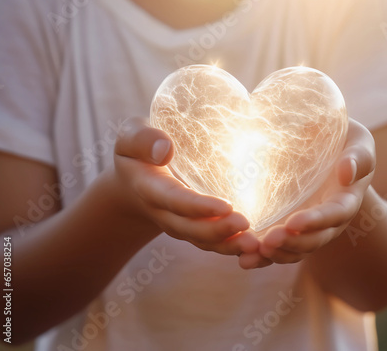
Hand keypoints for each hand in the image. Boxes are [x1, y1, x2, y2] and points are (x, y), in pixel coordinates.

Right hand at [109, 117, 258, 255]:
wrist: (134, 180)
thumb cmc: (138, 150)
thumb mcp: (130, 137)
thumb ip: (142, 139)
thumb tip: (165, 150)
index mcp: (149, 188)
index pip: (174, 199)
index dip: (198, 206)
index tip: (225, 206)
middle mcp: (164, 212)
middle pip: (191, 227)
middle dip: (218, 230)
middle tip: (246, 225)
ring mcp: (179, 224)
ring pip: (203, 241)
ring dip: (229, 245)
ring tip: (255, 245)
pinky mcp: (193, 228)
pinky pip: (212, 243)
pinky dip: (232, 248)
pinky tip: (256, 249)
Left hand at [238, 118, 375, 268]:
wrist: (329, 147)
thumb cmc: (345, 141)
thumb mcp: (358, 142)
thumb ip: (357, 157)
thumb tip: (346, 173)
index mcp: (346, 199)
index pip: (334, 214)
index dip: (315, 221)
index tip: (293, 222)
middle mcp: (329, 220)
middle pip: (314, 239)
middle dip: (293, 242)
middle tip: (268, 241)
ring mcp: (309, 227)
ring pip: (297, 249)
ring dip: (277, 253)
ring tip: (254, 252)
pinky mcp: (291, 227)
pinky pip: (281, 247)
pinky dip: (264, 257)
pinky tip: (245, 259)